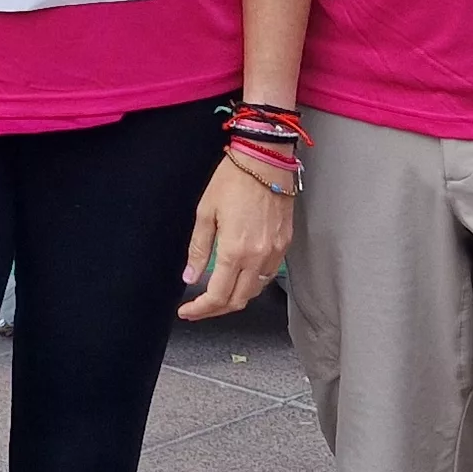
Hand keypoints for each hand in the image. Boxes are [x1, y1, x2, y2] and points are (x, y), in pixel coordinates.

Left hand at [178, 154, 292, 320]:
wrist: (266, 160)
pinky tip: (239, 276)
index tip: (187, 311)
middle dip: (216, 310)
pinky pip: (268, 274)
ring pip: (255, 291)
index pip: (217, 296)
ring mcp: (274, 252)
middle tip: (199, 308)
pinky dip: (252, 283)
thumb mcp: (206, 213)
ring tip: (217, 294)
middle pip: (238, 301)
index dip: (200, 310)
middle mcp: (258, 257)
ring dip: (235, 298)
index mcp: (235, 251)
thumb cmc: (235, 179)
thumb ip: (198, 250)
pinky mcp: (284, 244)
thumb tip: (191, 276)